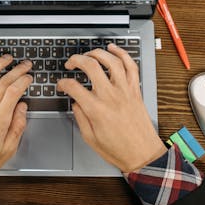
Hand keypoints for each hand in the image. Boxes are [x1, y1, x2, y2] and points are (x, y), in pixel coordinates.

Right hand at [57, 44, 165, 171]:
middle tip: (71, 63)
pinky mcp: (135, 90)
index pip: (73, 87)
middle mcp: (111, 97)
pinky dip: (122, 54)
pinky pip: (131, 66)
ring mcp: (125, 91)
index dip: (63, 83)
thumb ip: (80, 117)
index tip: (61, 85)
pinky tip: (113, 49)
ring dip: (97, 53)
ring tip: (88, 54)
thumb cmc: (119, 150)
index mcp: (96, 110)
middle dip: (76, 60)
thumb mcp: (90, 138)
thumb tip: (76, 102)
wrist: (143, 155)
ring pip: (111, 61)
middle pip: (90, 66)